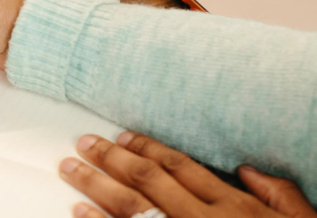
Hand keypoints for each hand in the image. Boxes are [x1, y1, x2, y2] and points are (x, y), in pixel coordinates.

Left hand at [59, 132, 316, 217]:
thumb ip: (277, 195)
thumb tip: (247, 171)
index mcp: (233, 208)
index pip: (180, 167)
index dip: (146, 148)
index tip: (121, 136)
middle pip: (147, 181)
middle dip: (110, 158)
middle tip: (82, 143)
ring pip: (131, 208)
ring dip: (95, 185)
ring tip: (70, 168)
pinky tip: (78, 213)